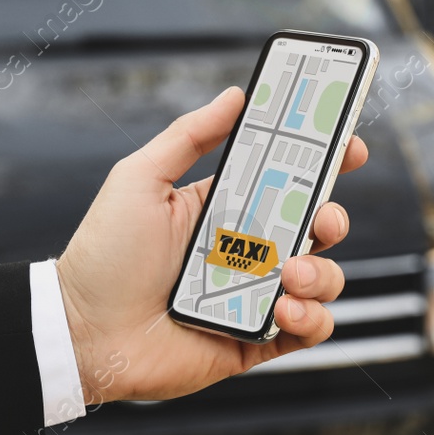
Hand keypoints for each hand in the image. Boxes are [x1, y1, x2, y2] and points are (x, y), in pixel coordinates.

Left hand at [55, 86, 366, 404]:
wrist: (84, 332)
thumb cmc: (104, 254)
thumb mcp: (140, 179)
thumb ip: (189, 136)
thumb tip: (236, 94)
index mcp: (222, 206)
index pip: (286, 178)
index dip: (324, 161)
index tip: (349, 144)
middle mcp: (244, 249)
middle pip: (315, 225)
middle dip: (333, 217)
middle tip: (321, 218)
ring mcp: (253, 295)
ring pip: (322, 277)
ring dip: (320, 272)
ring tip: (288, 274)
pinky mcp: (255, 340)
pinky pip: (310, 328)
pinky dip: (311, 317)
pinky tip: (282, 308)